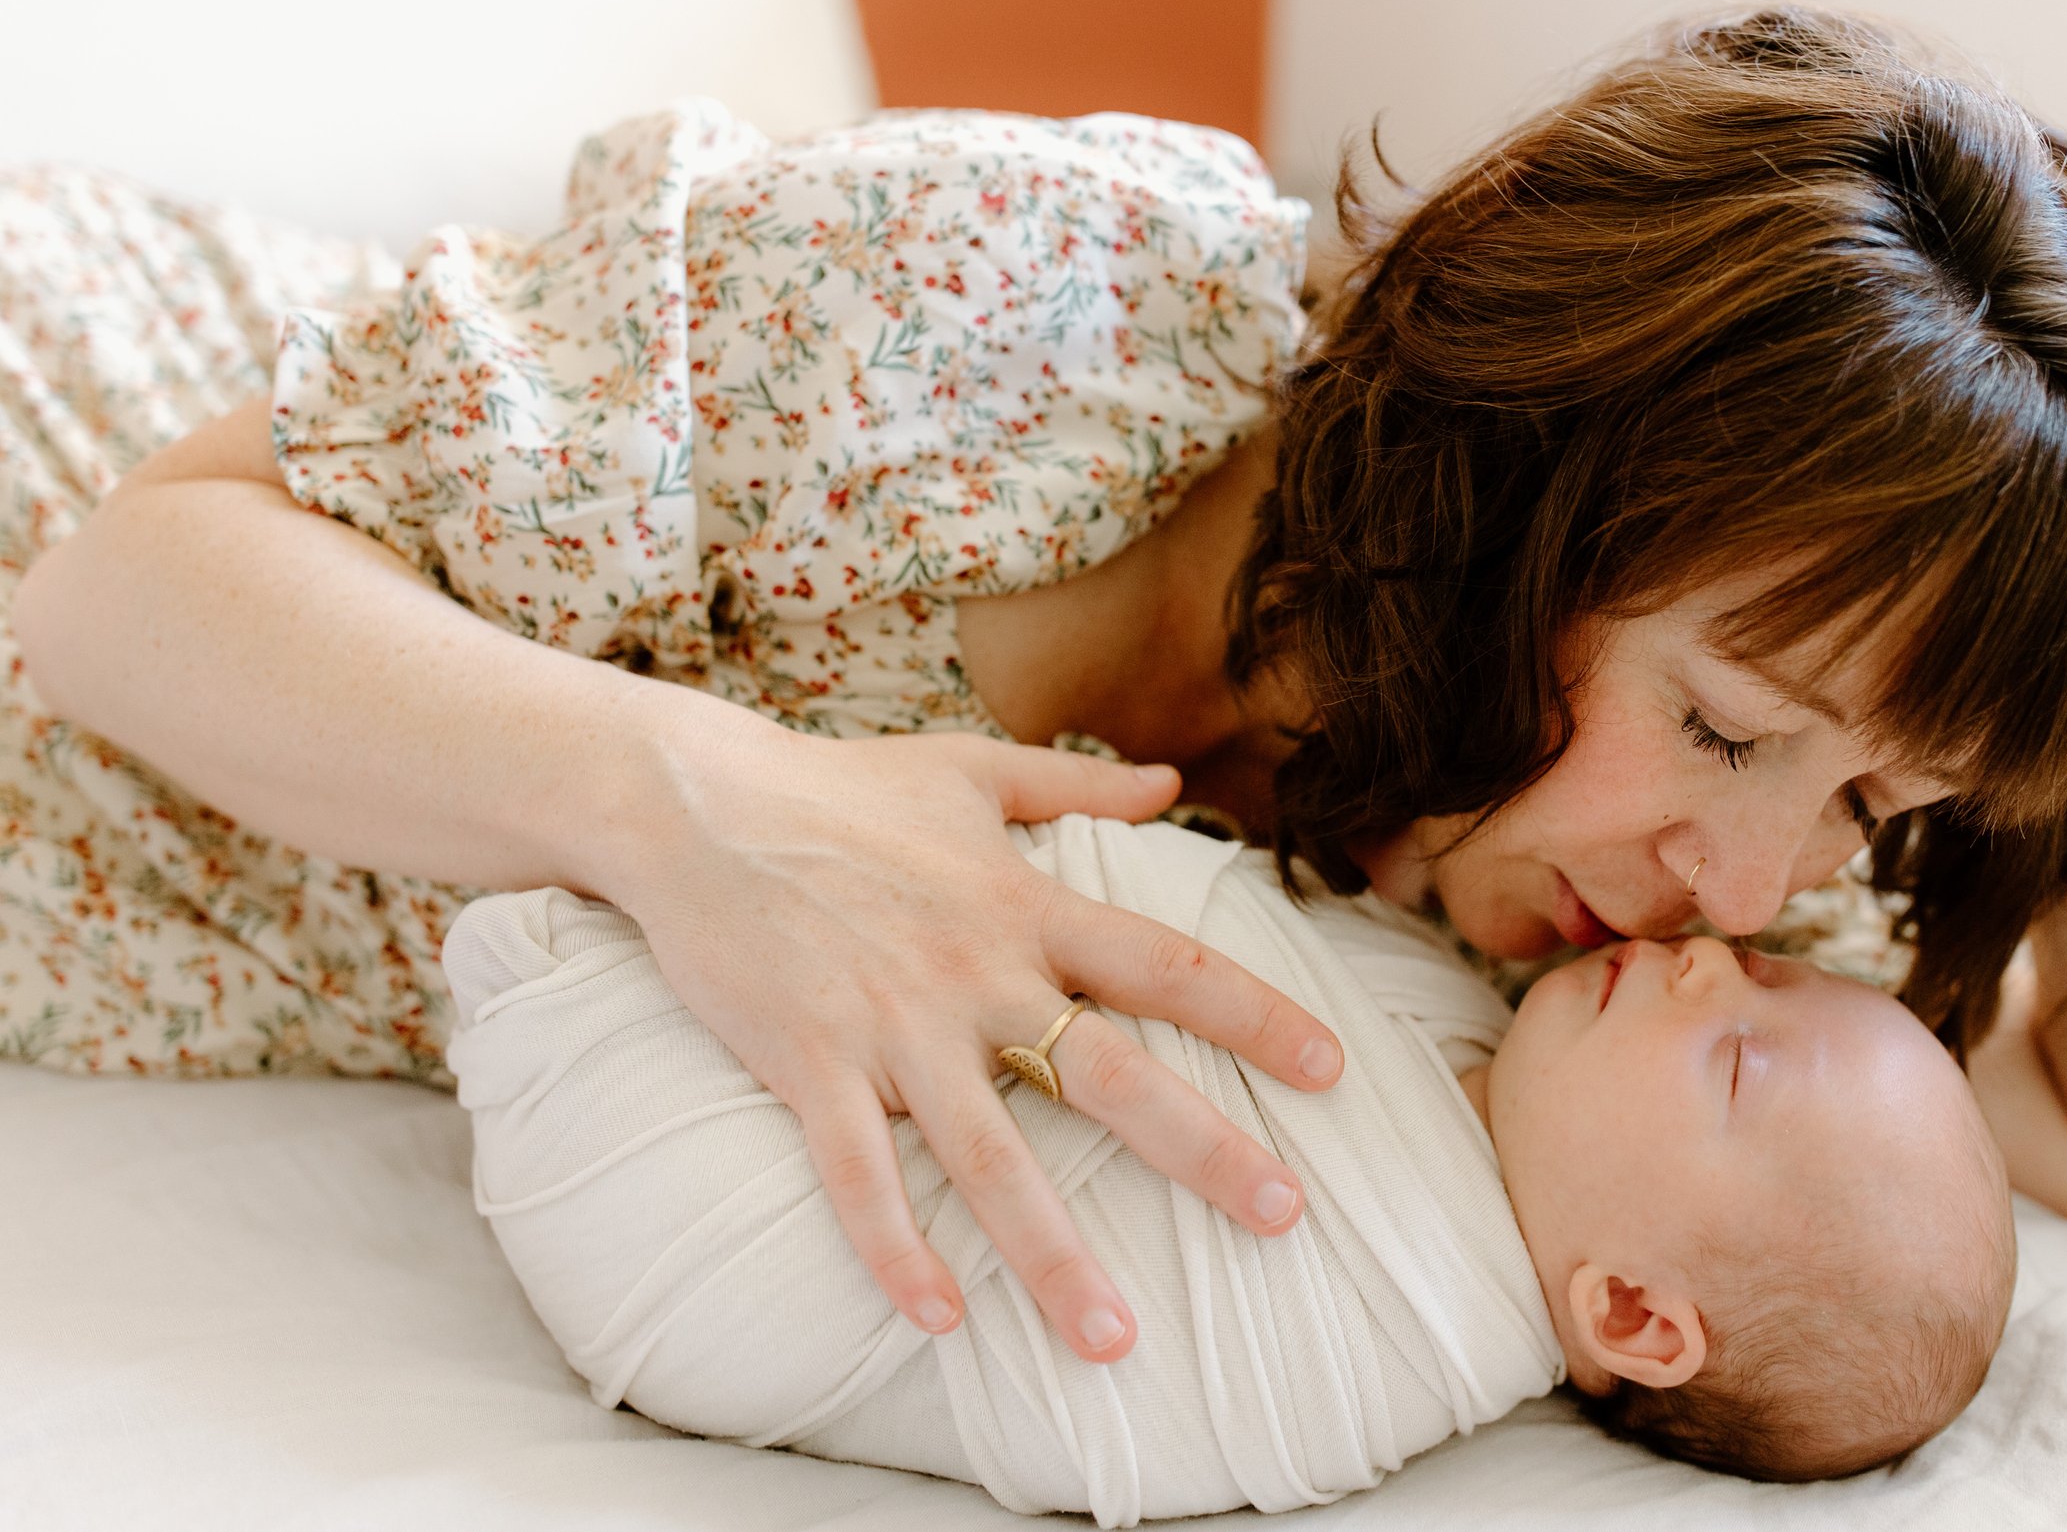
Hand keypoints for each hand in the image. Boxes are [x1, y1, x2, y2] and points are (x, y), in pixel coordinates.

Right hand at [598, 706, 1344, 1362]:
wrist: (692, 801)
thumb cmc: (835, 786)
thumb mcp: (970, 768)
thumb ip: (1076, 785)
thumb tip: (1169, 782)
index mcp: (1023, 904)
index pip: (1166, 965)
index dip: (1256, 1015)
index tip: (1333, 1067)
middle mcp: (973, 972)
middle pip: (1110, 1072)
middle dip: (1203, 1147)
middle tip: (1283, 1213)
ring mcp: (891, 1025)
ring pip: (989, 1157)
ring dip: (1054, 1254)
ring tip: (1114, 1338)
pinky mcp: (808, 1062)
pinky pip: (857, 1175)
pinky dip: (894, 1250)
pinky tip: (939, 1321)